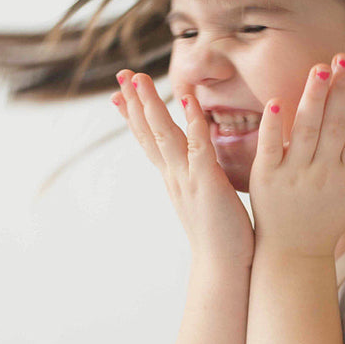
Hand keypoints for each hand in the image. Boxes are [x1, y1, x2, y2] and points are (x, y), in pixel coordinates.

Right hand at [114, 70, 254, 267]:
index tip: (121, 94)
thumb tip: (203, 172)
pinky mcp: (207, 183)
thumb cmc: (222, 239)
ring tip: (139, 78)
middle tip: (122, 75)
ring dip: (151, 105)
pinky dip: (193, 123)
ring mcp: (187, 179)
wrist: (223, 268)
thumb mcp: (206, 203)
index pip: (150, 142)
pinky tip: (187, 101)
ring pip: (165, 135)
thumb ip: (202, 182)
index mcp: (175, 180)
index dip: (135, 117)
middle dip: (134, 103)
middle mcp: (174, 177)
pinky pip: (199, 147)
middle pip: (149, 133)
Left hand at [248, 55, 344, 256]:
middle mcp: (324, 174)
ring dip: (314, 97)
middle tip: (342, 59)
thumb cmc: (330, 217)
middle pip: (334, 125)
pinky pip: (271, 148)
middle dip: (340, 90)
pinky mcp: (266, 180)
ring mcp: (294, 176)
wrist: (294, 251)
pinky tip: (278, 102)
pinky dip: (274, 125)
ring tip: (320, 69)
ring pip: (307, 130)